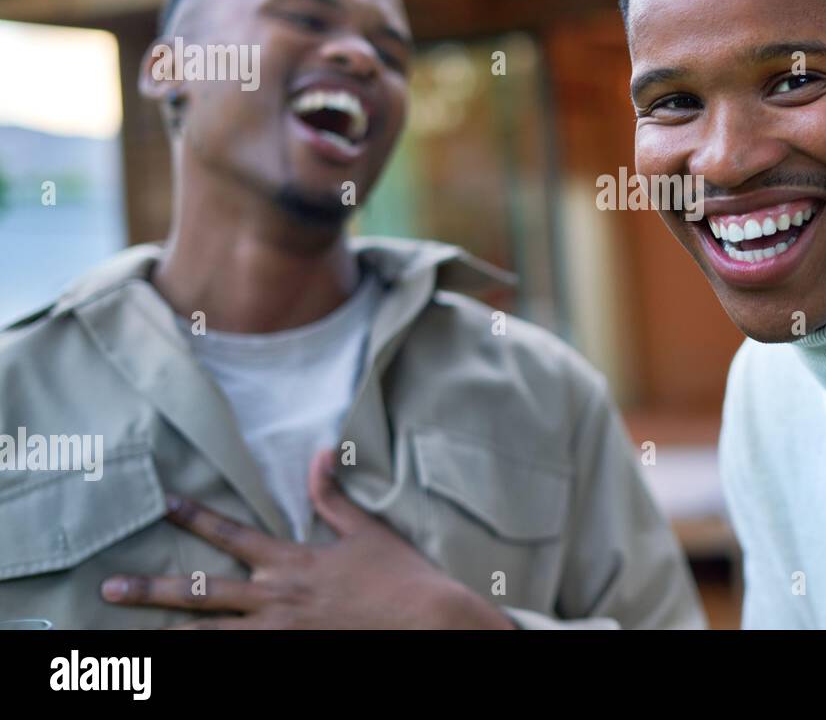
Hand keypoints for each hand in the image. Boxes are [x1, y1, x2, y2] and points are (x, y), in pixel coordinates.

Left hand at [101, 449, 515, 629]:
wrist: (424, 623)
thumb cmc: (399, 576)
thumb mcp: (367, 531)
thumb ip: (334, 497)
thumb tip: (318, 452)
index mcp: (292, 561)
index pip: (232, 535)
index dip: (196, 517)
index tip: (164, 503)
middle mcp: (275, 598)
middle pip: (201, 592)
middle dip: (152, 588)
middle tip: (110, 587)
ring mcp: (278, 635)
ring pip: (208, 637)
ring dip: (165, 635)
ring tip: (124, 638)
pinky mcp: (289, 659)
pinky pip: (236, 662)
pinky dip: (207, 661)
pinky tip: (176, 665)